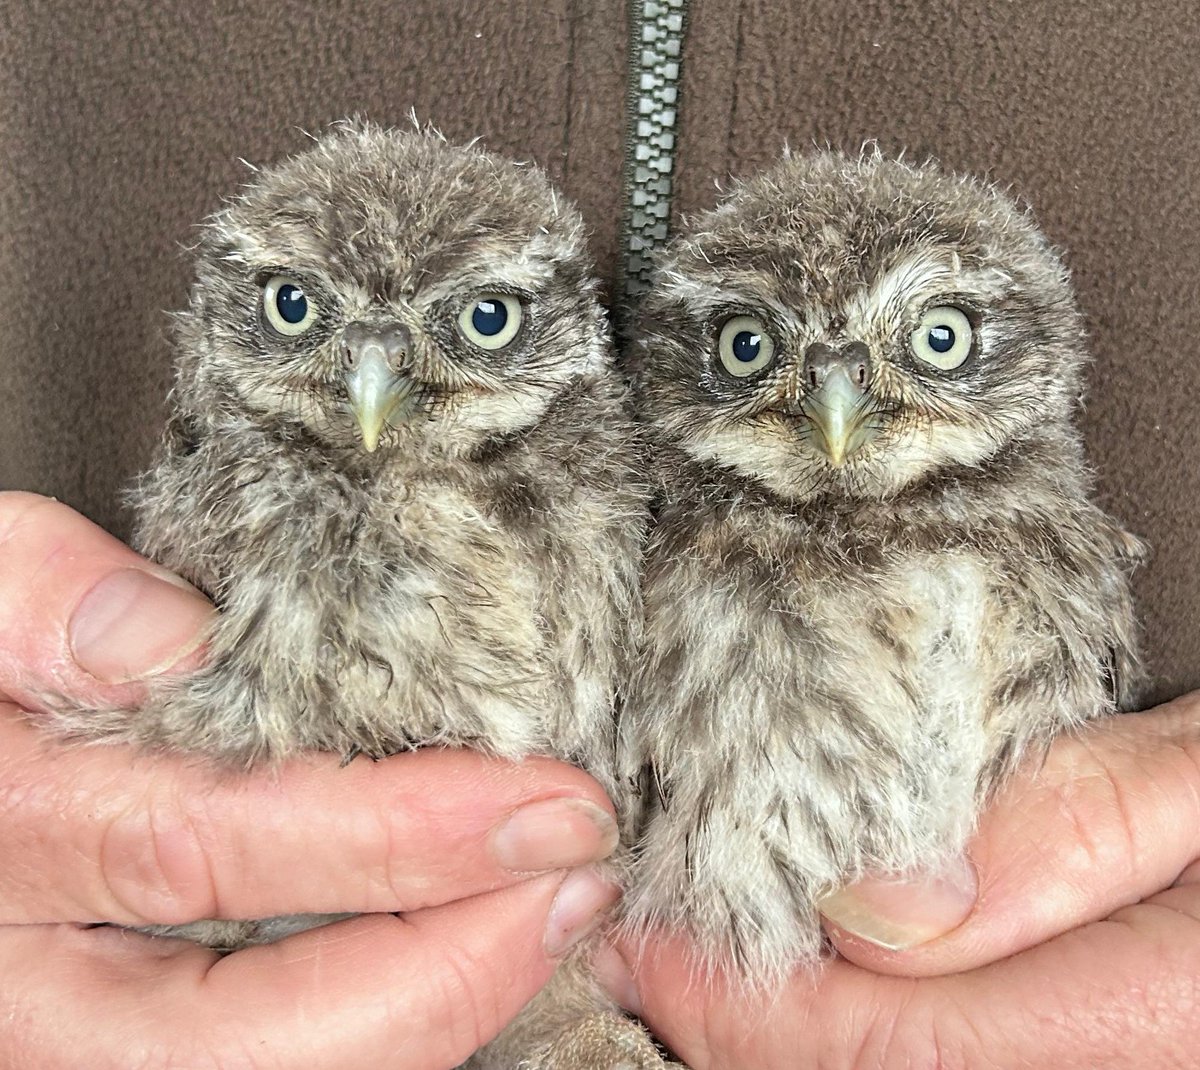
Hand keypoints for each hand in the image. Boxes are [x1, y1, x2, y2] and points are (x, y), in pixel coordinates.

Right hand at [0, 492, 619, 1069]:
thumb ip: (50, 600)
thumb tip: (174, 641)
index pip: (216, 849)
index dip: (399, 835)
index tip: (542, 799)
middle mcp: (32, 989)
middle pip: (258, 1035)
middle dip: (452, 965)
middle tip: (577, 875)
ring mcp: (78, 1038)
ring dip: (439, 1007)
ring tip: (551, 911)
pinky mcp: (131, 1039)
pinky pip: (280, 1058)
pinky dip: (394, 1017)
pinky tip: (471, 945)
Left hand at [600, 694, 1199, 1067]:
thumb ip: (1076, 832)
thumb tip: (883, 904)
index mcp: (1151, 1022)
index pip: (876, 1040)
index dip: (733, 997)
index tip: (640, 927)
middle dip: (728, 1028)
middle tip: (635, 945)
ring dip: (776, 1037)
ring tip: (691, 960)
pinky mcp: (1088, 1049)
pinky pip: (946, 1065)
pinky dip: (854, 1035)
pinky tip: (812, 979)